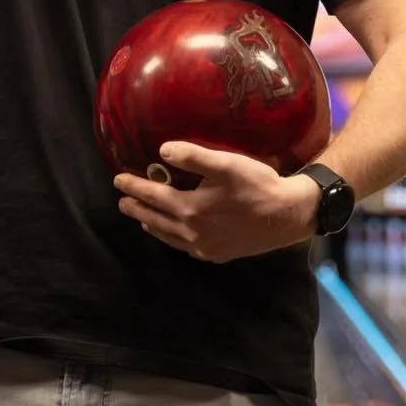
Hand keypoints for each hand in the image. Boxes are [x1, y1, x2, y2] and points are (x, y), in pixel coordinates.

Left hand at [114, 143, 317, 263]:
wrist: (287, 215)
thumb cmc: (256, 185)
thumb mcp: (225, 164)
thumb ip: (192, 156)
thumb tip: (162, 151)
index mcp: (191, 209)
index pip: (154, 195)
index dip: (134, 186)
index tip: (118, 180)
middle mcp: (194, 233)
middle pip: (157, 219)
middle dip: (137, 208)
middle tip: (122, 201)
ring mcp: (206, 248)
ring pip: (170, 237)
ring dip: (153, 225)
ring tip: (142, 218)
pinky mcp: (219, 254)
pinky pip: (186, 248)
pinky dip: (172, 239)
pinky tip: (175, 235)